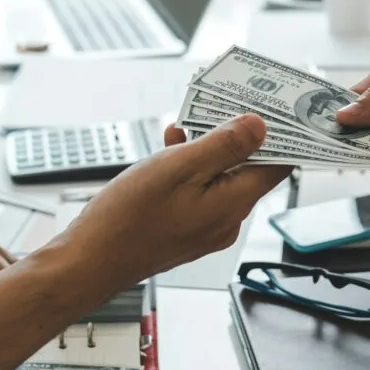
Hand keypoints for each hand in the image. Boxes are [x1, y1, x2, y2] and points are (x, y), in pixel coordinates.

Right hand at [55, 114, 291, 286]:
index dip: (278, 135)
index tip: (270, 109)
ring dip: (204, 150)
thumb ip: (224, 146)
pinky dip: (188, 170)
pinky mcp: (186, 230)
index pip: (277, 166)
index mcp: (233, 204)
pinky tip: (168, 152)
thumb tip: (260, 128)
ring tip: (180, 130)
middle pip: (247, 170)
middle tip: (216, 108)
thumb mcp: (180, 167)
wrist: (91, 261)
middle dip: (233, 137)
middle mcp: (227, 221)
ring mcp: (206, 228)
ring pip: (219, 178)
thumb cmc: (129, 218)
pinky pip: (199, 192)